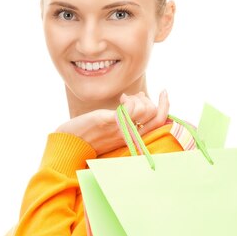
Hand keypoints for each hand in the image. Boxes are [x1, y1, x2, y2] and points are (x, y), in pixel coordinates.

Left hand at [54, 90, 169, 155]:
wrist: (70, 143)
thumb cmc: (90, 134)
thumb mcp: (114, 128)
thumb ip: (128, 119)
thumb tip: (140, 97)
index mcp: (133, 138)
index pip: (159, 122)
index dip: (166, 105)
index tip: (164, 92)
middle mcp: (130, 136)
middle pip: (155, 114)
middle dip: (147, 99)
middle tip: (133, 98)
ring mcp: (121, 130)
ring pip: (145, 109)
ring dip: (136, 98)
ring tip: (124, 99)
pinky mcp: (110, 122)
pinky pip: (130, 109)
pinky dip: (129, 100)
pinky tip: (120, 100)